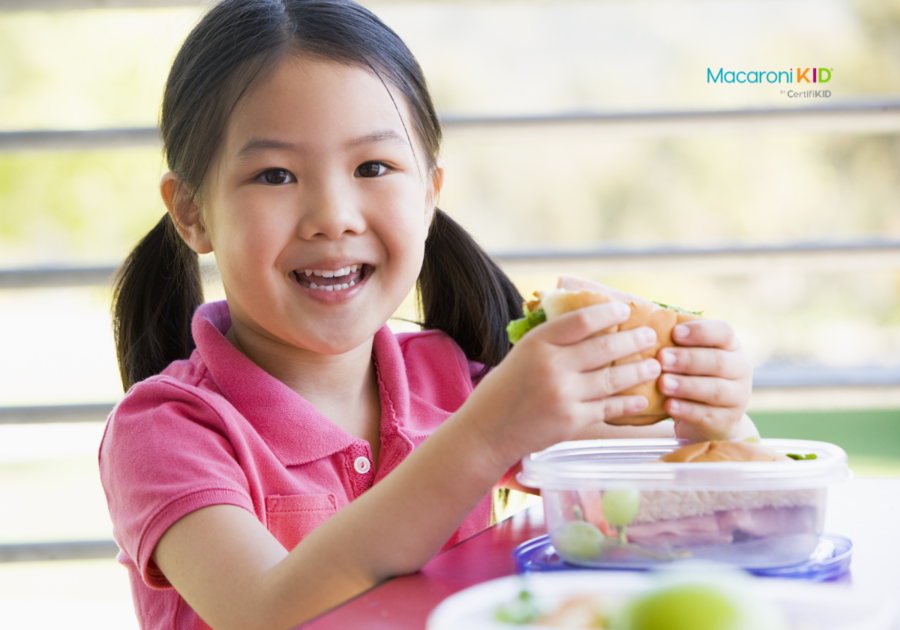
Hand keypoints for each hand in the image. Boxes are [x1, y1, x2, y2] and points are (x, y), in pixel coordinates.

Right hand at [465, 301, 661, 467]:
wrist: (486, 431)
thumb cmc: (504, 390)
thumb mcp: (521, 354)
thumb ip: (553, 342)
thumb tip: (594, 326)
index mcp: (537, 343)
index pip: (582, 320)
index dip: (609, 313)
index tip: (626, 309)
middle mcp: (552, 366)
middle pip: (605, 347)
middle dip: (634, 340)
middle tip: (650, 336)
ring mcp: (564, 395)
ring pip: (613, 378)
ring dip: (639, 371)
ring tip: (654, 365)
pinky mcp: (572, 421)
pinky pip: (609, 408)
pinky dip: (628, 403)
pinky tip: (641, 399)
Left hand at [657, 320, 753, 440]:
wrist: (707, 419)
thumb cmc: (691, 377)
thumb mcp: (688, 357)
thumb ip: (675, 342)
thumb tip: (644, 324)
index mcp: (730, 346)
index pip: (723, 332)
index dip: (700, 331)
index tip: (675, 332)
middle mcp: (740, 369)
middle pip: (718, 361)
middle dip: (687, 359)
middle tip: (662, 358)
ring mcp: (738, 397)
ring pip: (714, 389)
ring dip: (686, 385)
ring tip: (662, 383)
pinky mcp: (727, 421)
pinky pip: (708, 415)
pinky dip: (687, 410)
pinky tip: (669, 405)